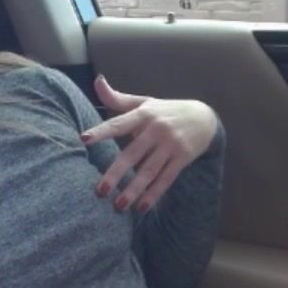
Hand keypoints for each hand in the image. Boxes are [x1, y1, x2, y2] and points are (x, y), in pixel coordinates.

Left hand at [81, 75, 217, 212]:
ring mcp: (170, 145)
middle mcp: (156, 129)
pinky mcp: (182, 158)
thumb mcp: (144, 102)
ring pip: (148, 171)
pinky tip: (141, 207)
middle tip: (99, 191)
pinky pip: (166, 179)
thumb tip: (97, 80)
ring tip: (118, 205)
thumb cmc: (165, 110)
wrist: (204, 117)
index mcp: (143, 114)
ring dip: (133, 190)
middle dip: (115, 174)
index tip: (84, 139)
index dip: (101, 131)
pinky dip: (153, 194)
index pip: (118, 123)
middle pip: (132, 154)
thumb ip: (117, 98)